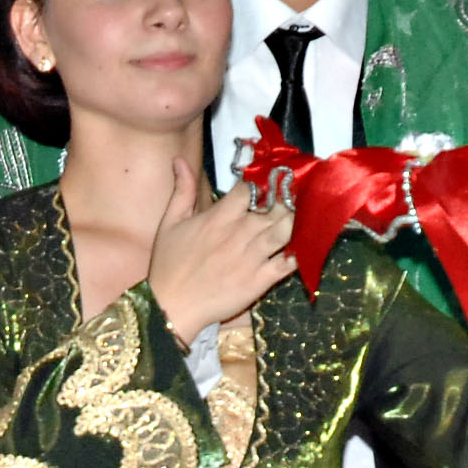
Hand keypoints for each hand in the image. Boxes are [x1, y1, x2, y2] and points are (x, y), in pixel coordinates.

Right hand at [143, 157, 294, 339]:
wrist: (173, 307)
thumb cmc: (167, 265)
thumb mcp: (169, 223)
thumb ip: (181, 190)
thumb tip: (179, 160)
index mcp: (219, 217)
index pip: (249, 189)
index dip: (259, 184)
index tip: (262, 185)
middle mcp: (240, 233)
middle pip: (275, 207)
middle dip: (283, 201)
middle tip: (287, 201)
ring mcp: (253, 258)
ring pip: (286, 230)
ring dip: (294, 222)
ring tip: (295, 219)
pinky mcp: (261, 281)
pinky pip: (288, 263)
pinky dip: (297, 254)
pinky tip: (300, 248)